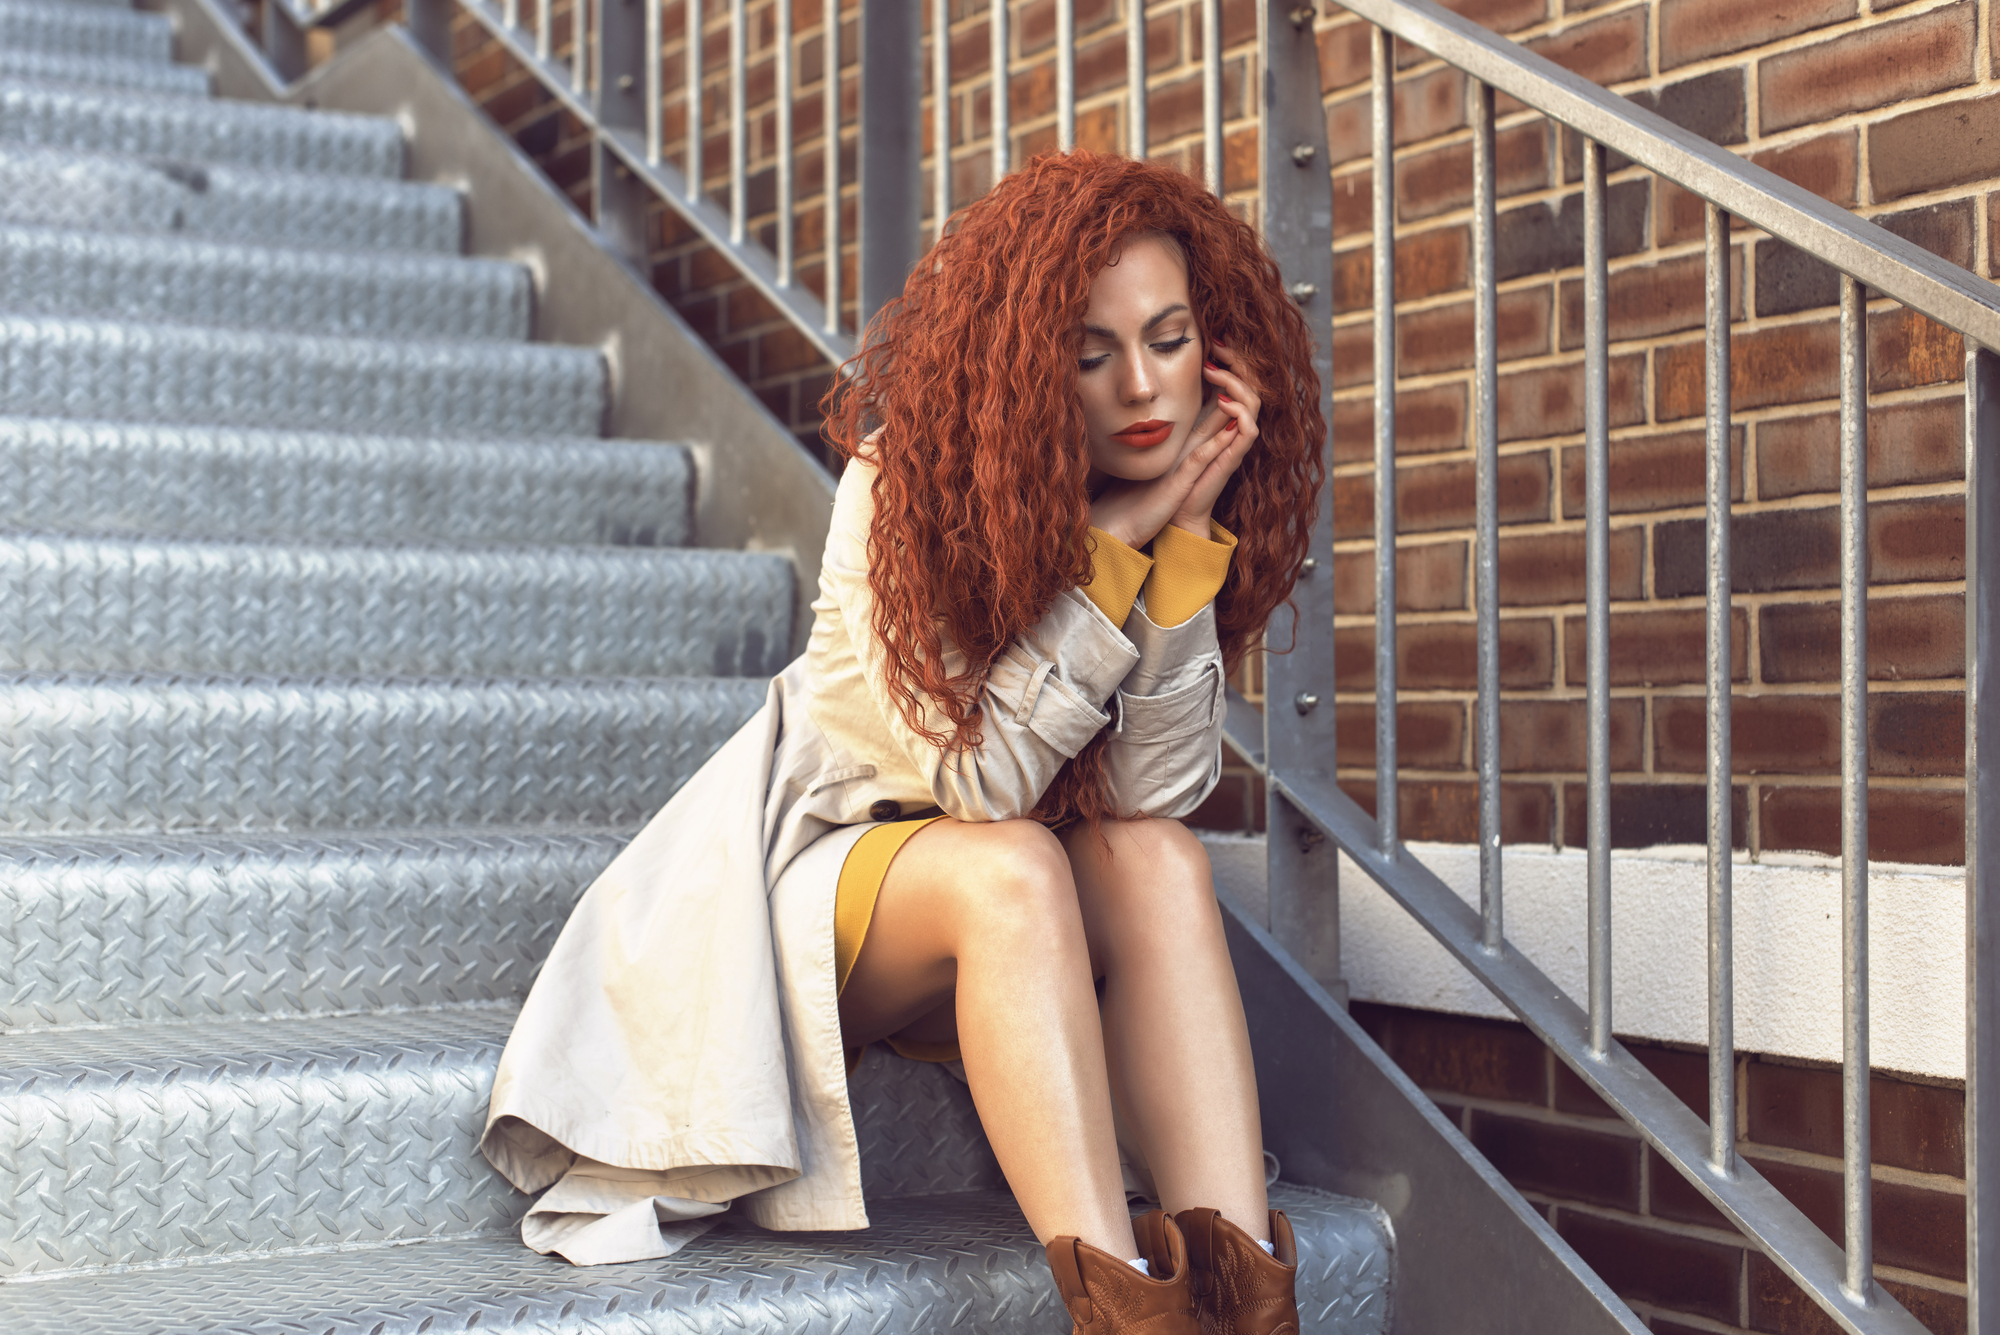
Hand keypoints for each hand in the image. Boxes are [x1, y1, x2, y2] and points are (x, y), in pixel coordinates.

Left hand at [1088, 343, 1260, 547]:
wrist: (1165, 512)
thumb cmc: (1161, 475)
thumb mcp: (1161, 433)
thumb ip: (1162, 410)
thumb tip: (1145, 379)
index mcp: (1213, 421)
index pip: (1234, 381)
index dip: (1229, 359)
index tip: (1212, 340)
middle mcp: (1228, 429)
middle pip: (1250, 385)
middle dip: (1239, 362)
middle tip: (1220, 346)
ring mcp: (1232, 444)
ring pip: (1255, 403)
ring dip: (1239, 383)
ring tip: (1216, 371)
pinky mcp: (1230, 461)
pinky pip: (1249, 431)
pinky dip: (1241, 413)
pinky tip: (1223, 402)